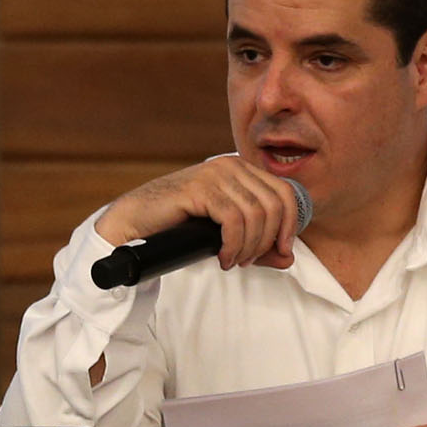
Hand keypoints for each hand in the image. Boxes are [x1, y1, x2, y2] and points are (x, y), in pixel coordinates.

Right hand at [94, 155, 308, 272]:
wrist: (136, 223)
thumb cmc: (181, 227)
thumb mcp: (227, 236)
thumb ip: (259, 246)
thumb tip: (288, 259)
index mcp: (242, 169)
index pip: (286, 192)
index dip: (290, 225)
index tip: (280, 252)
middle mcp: (231, 165)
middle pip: (275, 205)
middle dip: (267, 241)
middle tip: (248, 261)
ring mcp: (215, 174)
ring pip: (256, 215)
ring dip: (249, 247)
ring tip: (233, 261)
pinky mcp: (200, 188)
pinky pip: (233, 220)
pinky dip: (233, 245)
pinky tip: (222, 256)